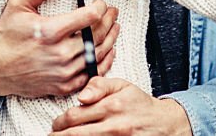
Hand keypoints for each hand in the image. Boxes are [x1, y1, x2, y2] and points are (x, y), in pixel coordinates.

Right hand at [0, 0, 119, 99]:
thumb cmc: (7, 35)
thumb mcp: (18, 4)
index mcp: (50, 31)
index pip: (89, 17)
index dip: (100, 7)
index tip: (101, 2)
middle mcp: (60, 53)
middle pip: (97, 35)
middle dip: (109, 21)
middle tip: (113, 12)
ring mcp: (63, 72)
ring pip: (98, 55)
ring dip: (110, 40)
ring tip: (115, 28)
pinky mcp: (64, 86)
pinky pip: (92, 74)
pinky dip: (104, 62)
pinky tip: (108, 51)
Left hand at [50, 77, 191, 135]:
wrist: (163, 123)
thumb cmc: (140, 104)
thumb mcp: (122, 86)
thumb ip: (99, 85)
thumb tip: (81, 95)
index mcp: (110, 106)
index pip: (75, 116)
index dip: (60, 121)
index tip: (56, 123)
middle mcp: (113, 126)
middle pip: (76, 134)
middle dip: (59, 135)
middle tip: (52, 135)